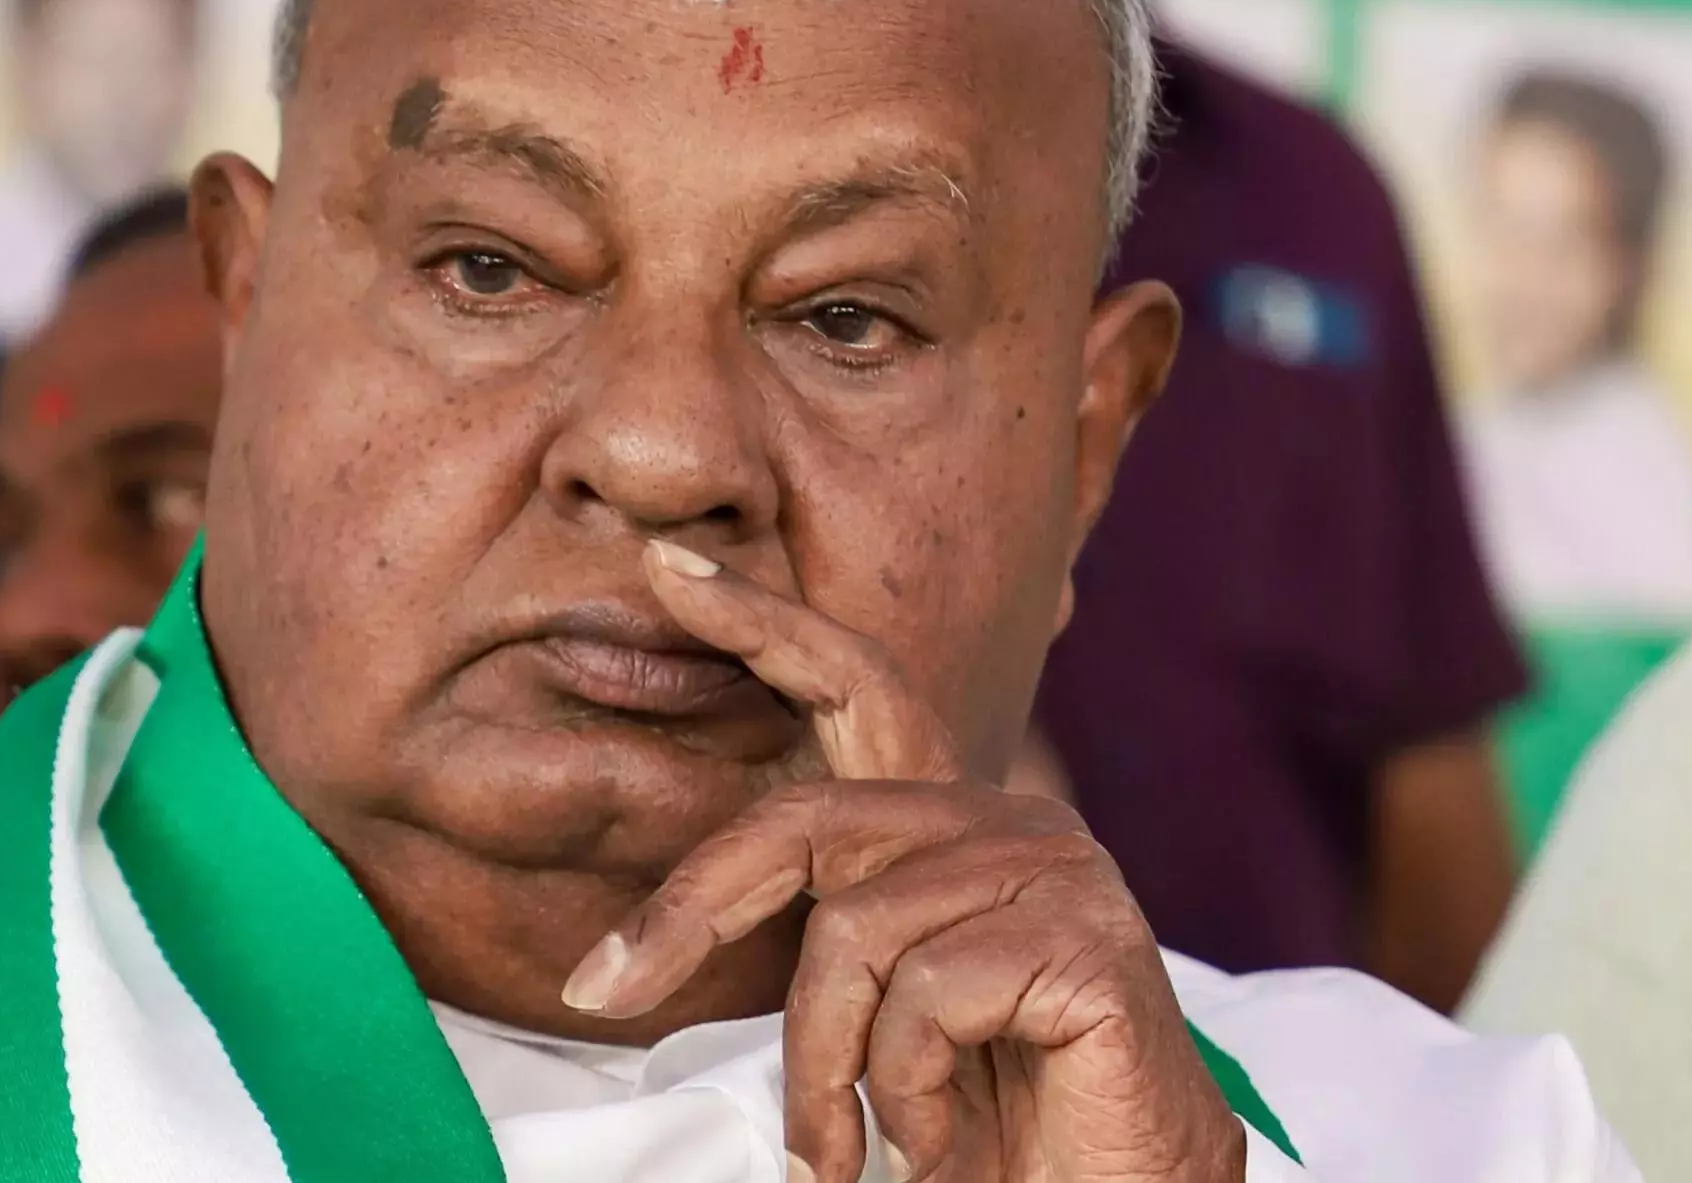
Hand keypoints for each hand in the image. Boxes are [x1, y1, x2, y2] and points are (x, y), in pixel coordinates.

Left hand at [559, 540, 1245, 1182]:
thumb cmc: (990, 1126)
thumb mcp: (873, 1015)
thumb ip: (816, 939)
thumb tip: (640, 944)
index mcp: (948, 829)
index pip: (849, 688)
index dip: (757, 620)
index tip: (662, 566)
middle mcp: (1006, 822)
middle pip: (807, 825)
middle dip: (689, 913)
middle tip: (603, 992)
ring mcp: (1055, 870)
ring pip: (851, 936)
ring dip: (822, 1069)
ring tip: (846, 1147)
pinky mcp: (1088, 937)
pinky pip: (924, 996)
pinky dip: (901, 1093)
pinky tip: (940, 1142)